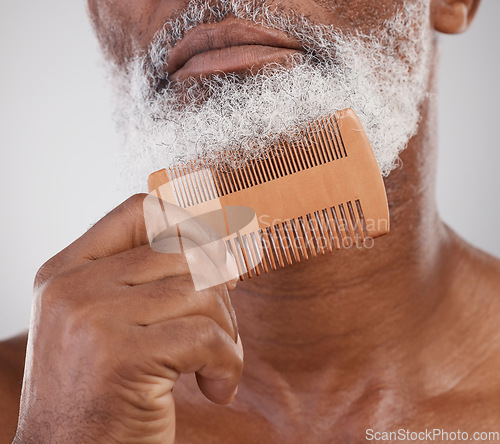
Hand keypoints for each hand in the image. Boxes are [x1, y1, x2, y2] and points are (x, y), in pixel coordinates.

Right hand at [14, 194, 242, 442]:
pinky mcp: (121, 358)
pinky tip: (216, 388)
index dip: (190, 225)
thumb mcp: (109, 325)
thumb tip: (223, 254)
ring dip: (226, 332)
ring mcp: (93, 318)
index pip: (140, 210)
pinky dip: (228, 363)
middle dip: (219, 291)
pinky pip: (207, 337)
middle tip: (219, 331)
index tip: (217, 260)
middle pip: (183, 251)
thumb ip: (149, 282)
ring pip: (201, 291)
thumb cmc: (100, 394)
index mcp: (66, 271)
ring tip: (215, 365)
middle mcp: (73, 287)